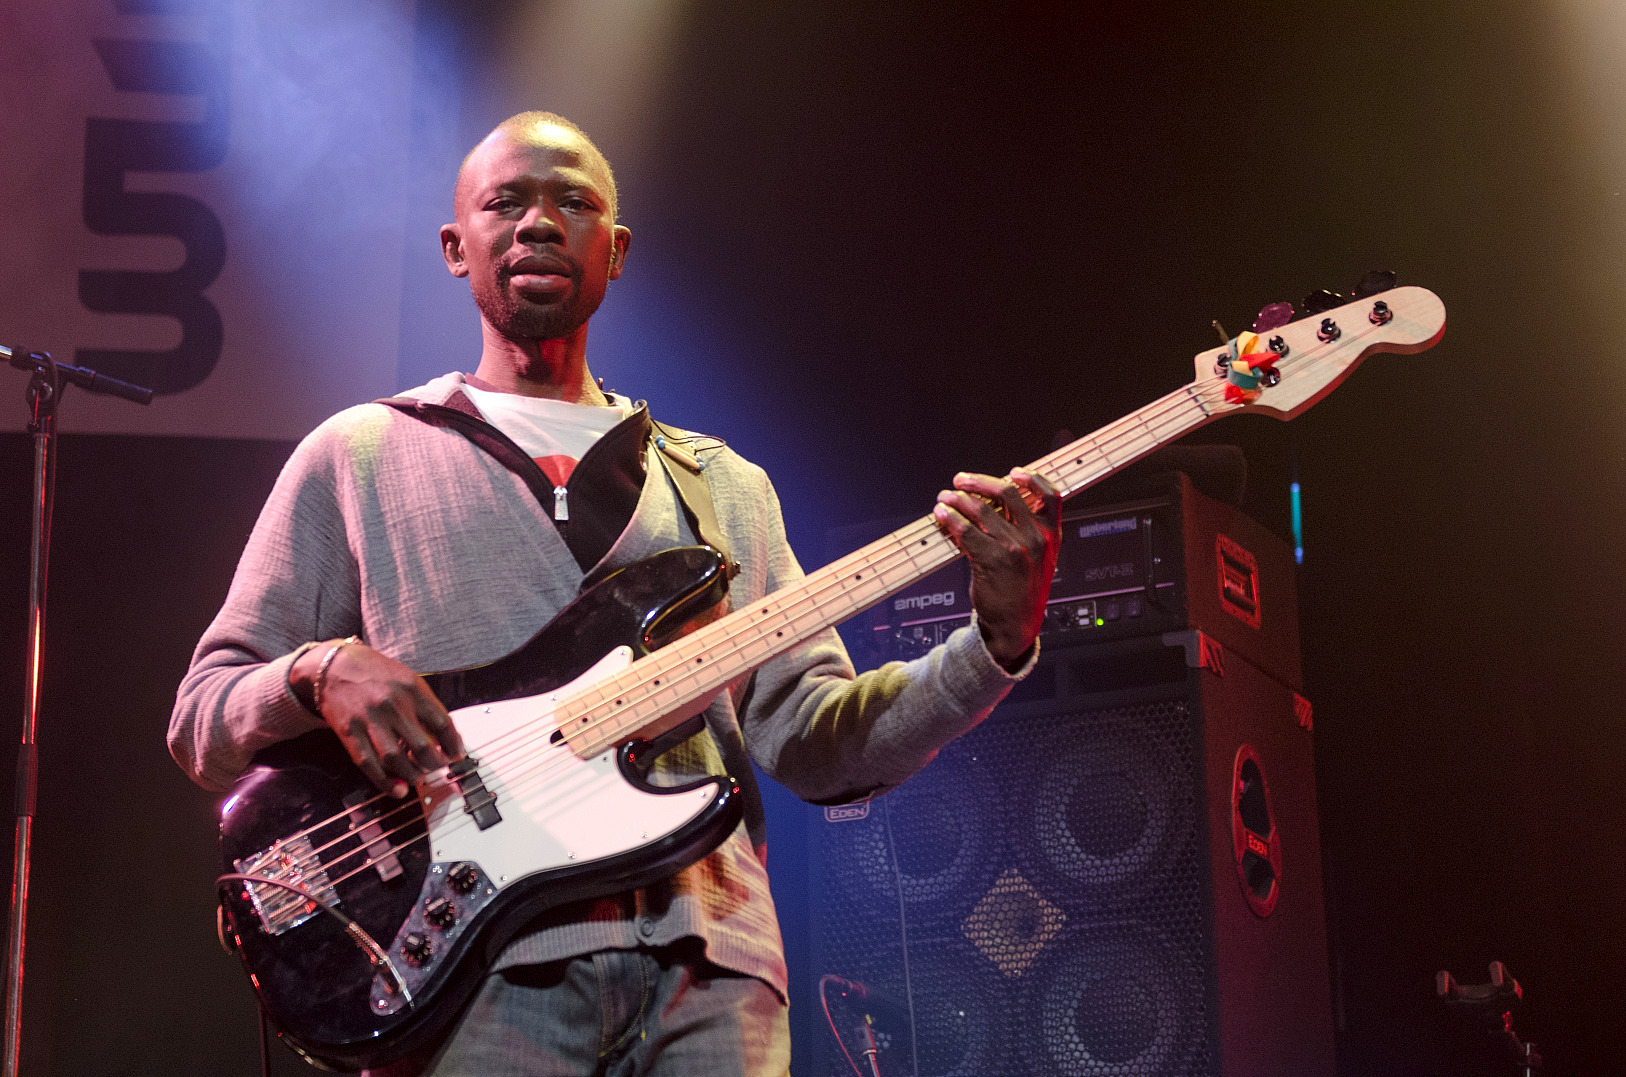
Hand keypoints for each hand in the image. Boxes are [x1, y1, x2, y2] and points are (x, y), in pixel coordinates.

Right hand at [292, 640, 465, 796]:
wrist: (334, 667)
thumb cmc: (376, 673)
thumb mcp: (407, 679)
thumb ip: (425, 704)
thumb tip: (445, 735)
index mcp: (412, 689)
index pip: (442, 723)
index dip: (453, 744)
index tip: (457, 755)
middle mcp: (392, 705)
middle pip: (422, 745)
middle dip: (435, 764)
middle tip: (438, 768)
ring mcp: (369, 719)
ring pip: (395, 758)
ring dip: (412, 775)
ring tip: (419, 778)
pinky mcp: (349, 732)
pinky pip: (368, 763)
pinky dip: (385, 782)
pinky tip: (397, 789)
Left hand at [932, 468, 1061, 668]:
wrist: (1014, 626)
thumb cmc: (1022, 591)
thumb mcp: (1038, 559)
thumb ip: (1026, 531)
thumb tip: (996, 503)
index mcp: (1051, 536)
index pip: (1050, 496)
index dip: (1032, 479)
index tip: (1012, 472)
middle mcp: (1036, 539)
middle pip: (1007, 494)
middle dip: (979, 483)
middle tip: (960, 481)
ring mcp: (1014, 549)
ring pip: (981, 511)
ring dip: (957, 500)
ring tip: (945, 499)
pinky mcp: (992, 560)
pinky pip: (966, 532)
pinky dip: (951, 520)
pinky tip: (942, 516)